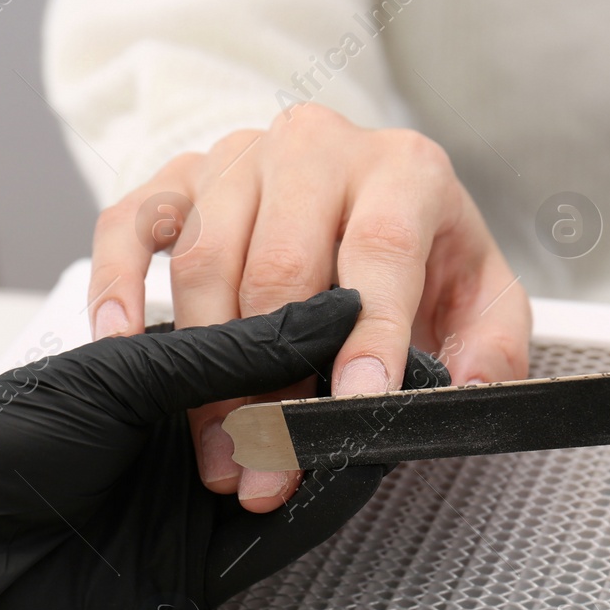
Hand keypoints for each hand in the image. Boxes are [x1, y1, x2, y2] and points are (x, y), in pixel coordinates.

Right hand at [85, 104, 529, 511]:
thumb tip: (472, 391)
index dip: (368, 335)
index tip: (357, 407)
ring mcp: (238, 158)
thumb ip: (494, 346)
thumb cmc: (421, 252)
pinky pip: (129, 225)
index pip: (381, 251)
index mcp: (403, 170)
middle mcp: (317, 148)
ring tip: (217, 449)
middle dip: (276, 381)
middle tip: (272, 461)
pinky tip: (118, 342)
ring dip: (204, 367)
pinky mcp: (176, 177)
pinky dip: (115, 285)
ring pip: (205, 258)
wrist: (358, 188)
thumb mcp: (481, 295)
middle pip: (282, 266)